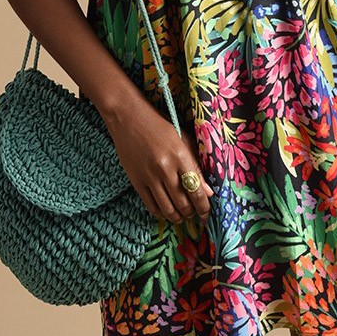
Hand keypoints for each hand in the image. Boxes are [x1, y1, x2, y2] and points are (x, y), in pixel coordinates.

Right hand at [104, 94, 214, 227]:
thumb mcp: (183, 140)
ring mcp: (149, 176)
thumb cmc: (160, 126)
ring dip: (177, 217)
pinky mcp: (136, 181)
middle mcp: (165, 168)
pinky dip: (160, 213)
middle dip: (192, 213)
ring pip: (167, 209)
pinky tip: (166, 210)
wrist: (129, 118)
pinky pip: (150, 206)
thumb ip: (196, 166)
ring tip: (182, 215)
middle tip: (195, 214)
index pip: (196, 190)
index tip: (207, 215)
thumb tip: (208, 192)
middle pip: (182, 203)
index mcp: (180, 156)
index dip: (204, 207)